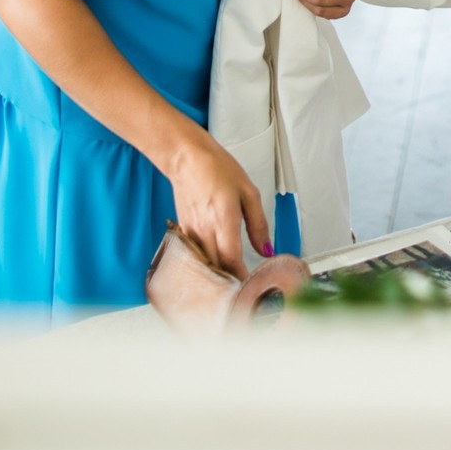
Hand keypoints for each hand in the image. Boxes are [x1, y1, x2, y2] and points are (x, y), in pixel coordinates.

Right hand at [167, 130, 271, 274]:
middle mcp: (204, 229)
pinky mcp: (183, 231)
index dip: (242, 277)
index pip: (232, 260)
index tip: (252, 287)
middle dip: (230, 283)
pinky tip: (214, 270)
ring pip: (203, 265)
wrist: (185, 157)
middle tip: (244, 292)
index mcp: (223, 219)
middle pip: (216, 268)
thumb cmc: (216, 168)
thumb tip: (267, 249)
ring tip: (230, 286)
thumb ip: (258, 224)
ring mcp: (191, 232)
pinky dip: (204, 267)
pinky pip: (193, 256)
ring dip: (216, 277)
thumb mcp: (248, 192)